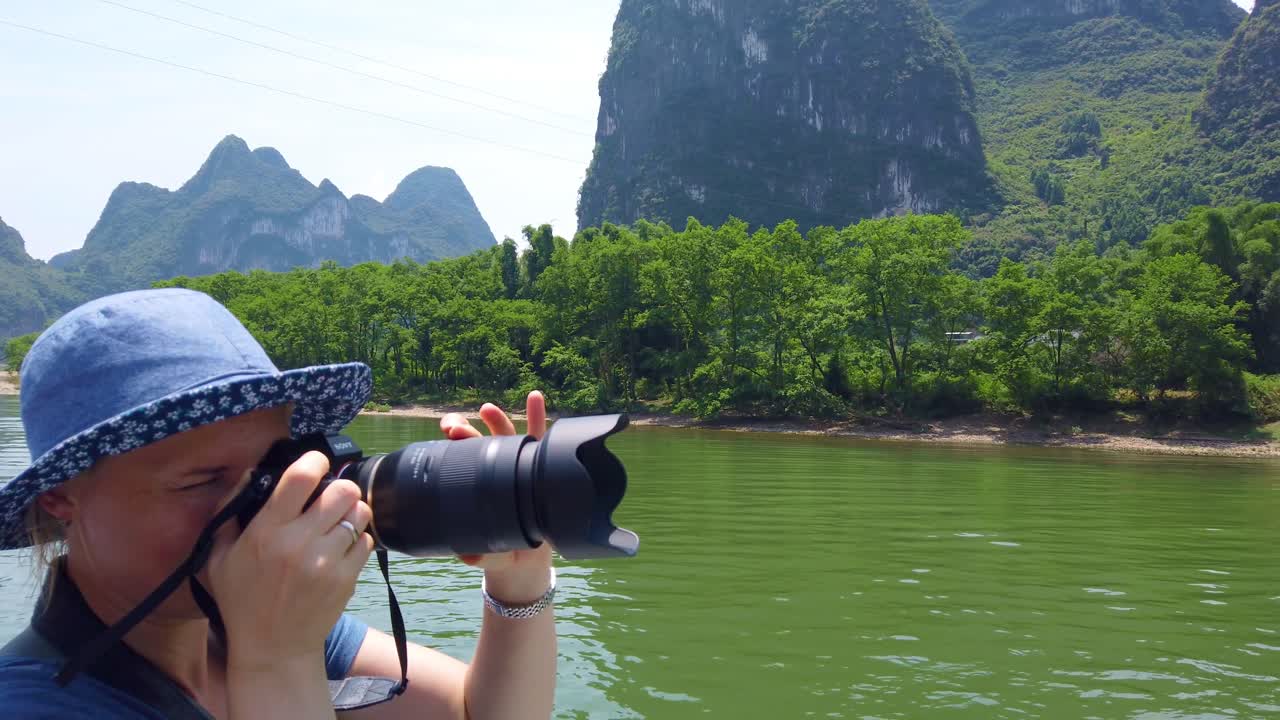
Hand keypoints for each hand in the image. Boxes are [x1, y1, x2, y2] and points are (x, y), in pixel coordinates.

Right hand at [206, 451, 374, 669]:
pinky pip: (366, 540)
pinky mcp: (346, 578)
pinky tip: (340, 550)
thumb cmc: (243, 600)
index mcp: (266, 532)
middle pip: (342, 490)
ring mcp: (326, 562)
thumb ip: (230, 513)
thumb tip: (251, 474)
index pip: (300, 477)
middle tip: (331, 499)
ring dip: (351, 514)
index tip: (317, 463)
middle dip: (340, 489)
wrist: (272, 648)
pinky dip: (358, 540)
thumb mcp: (219, 557)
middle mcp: (298, 543)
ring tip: (337, 525)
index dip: (315, 460)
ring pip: (359, 513)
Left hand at [440, 390, 554, 603]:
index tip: (445, 433)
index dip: (451, 445)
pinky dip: (537, 416)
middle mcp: (494, 471)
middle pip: (477, 443)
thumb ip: (480, 557)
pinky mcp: (540, 467)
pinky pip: (539, 440)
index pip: (460, 460)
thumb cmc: (503, 556)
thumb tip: (467, 557)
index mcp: (476, 487)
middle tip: (454, 426)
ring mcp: (517, 466)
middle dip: (464, 430)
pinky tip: (534, 397)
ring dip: (497, 419)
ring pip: (505, 436)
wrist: (527, 565)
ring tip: (487, 408)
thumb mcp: (491, 557)